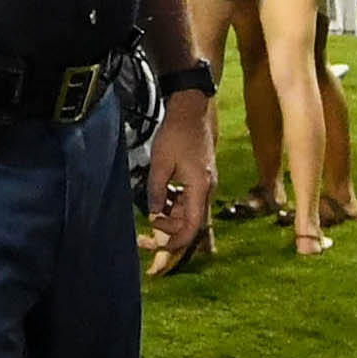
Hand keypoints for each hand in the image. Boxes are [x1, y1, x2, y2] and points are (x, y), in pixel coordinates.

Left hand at [144, 92, 215, 261]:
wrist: (191, 111)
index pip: (192, 226)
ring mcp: (205, 184)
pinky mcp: (201, 178)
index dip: (177, 241)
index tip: (161, 246)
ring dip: (172, 213)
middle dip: (171, 226)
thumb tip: (154, 213)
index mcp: (199, 188)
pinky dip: (176, 202)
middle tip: (149, 221)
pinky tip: (163, 193)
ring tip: (154, 204)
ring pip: (190, 210)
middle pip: (191, 221)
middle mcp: (206, 189)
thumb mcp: (160, 164)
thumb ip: (157, 191)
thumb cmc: (176, 134)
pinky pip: (190, 198)